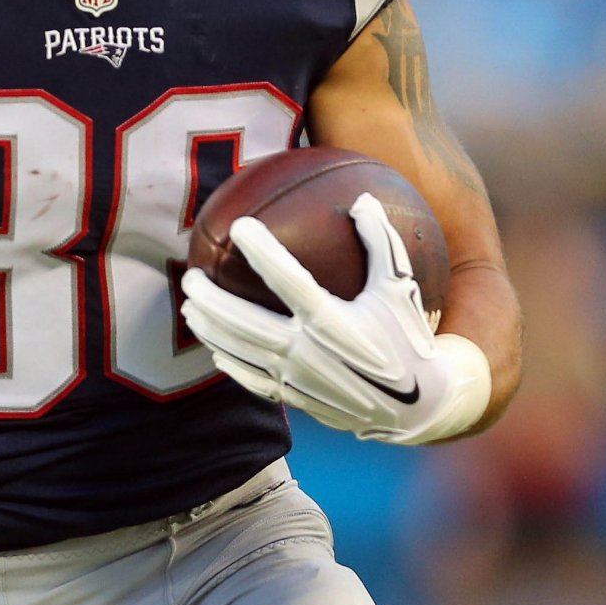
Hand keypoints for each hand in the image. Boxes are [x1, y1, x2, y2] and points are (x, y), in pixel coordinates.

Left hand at [179, 194, 488, 444]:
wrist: (417, 406)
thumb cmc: (406, 336)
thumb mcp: (400, 288)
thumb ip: (381, 242)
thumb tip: (362, 198)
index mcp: (335, 320)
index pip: (289, 280)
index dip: (262, 252)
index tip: (239, 226)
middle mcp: (310, 351)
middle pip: (246, 323)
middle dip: (212, 300)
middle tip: (190, 276)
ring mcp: (299, 378)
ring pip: (241, 352)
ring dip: (210, 329)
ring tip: (188, 308)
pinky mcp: (296, 397)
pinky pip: (253, 381)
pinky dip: (231, 364)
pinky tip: (214, 349)